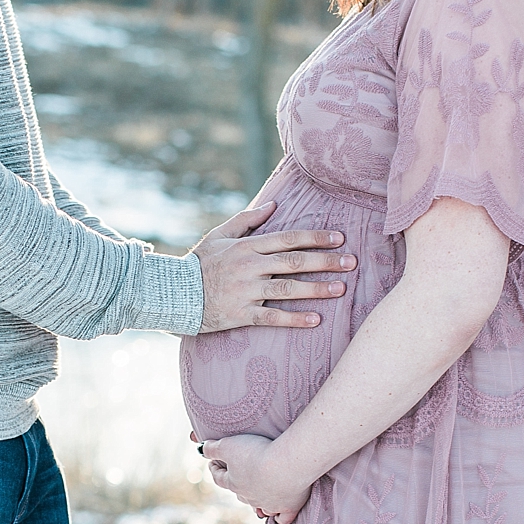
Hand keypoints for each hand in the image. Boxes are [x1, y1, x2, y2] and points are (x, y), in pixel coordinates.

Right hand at [190, 203, 355, 333]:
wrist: (173, 293)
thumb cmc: (199, 263)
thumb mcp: (219, 235)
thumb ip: (247, 219)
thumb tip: (273, 204)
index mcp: (247, 246)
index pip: (288, 238)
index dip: (315, 238)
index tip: (339, 239)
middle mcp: (250, 267)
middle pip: (294, 262)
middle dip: (325, 261)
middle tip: (351, 262)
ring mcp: (246, 291)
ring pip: (287, 289)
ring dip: (316, 288)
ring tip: (340, 289)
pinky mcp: (241, 314)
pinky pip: (271, 317)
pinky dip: (294, 319)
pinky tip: (315, 320)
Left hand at [201, 434, 312, 523]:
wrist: (287, 464)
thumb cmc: (257, 453)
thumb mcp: (229, 445)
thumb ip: (212, 448)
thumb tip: (200, 449)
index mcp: (234, 483)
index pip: (219, 478)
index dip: (215, 469)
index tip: (213, 462)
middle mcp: (250, 497)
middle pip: (240, 494)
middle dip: (237, 485)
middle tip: (238, 475)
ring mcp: (270, 504)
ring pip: (260, 507)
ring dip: (257, 504)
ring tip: (258, 496)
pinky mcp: (289, 506)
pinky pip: (283, 518)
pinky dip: (279, 517)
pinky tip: (278, 515)